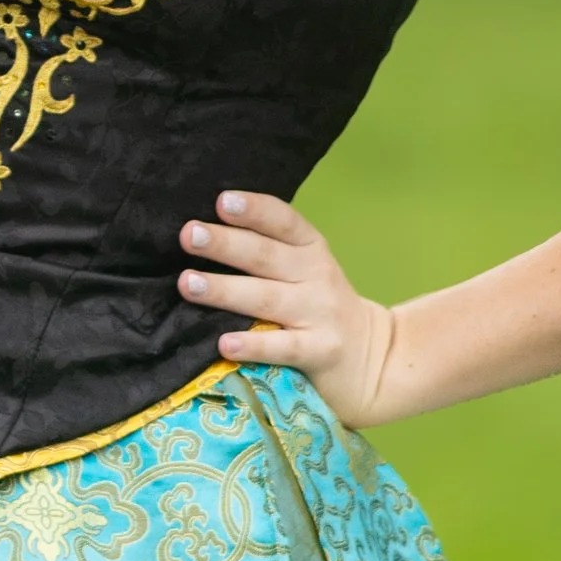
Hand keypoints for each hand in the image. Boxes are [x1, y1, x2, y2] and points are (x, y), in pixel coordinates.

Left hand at [178, 191, 402, 426]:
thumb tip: (203, 234)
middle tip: (189, 235)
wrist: (372, 359)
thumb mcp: (305, 270)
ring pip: (267, 299)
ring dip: (226, 290)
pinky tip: (224, 343)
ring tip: (189, 283)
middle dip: (225, 244)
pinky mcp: (321, 352)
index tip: (221, 201)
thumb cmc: (319, 308)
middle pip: (266, 256)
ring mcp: (320, 314)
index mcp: (311, 249)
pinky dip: (254, 345)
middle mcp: (317, 276)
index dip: (254, 210)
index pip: (283, 221)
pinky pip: (284, 347)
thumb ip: (267, 253)